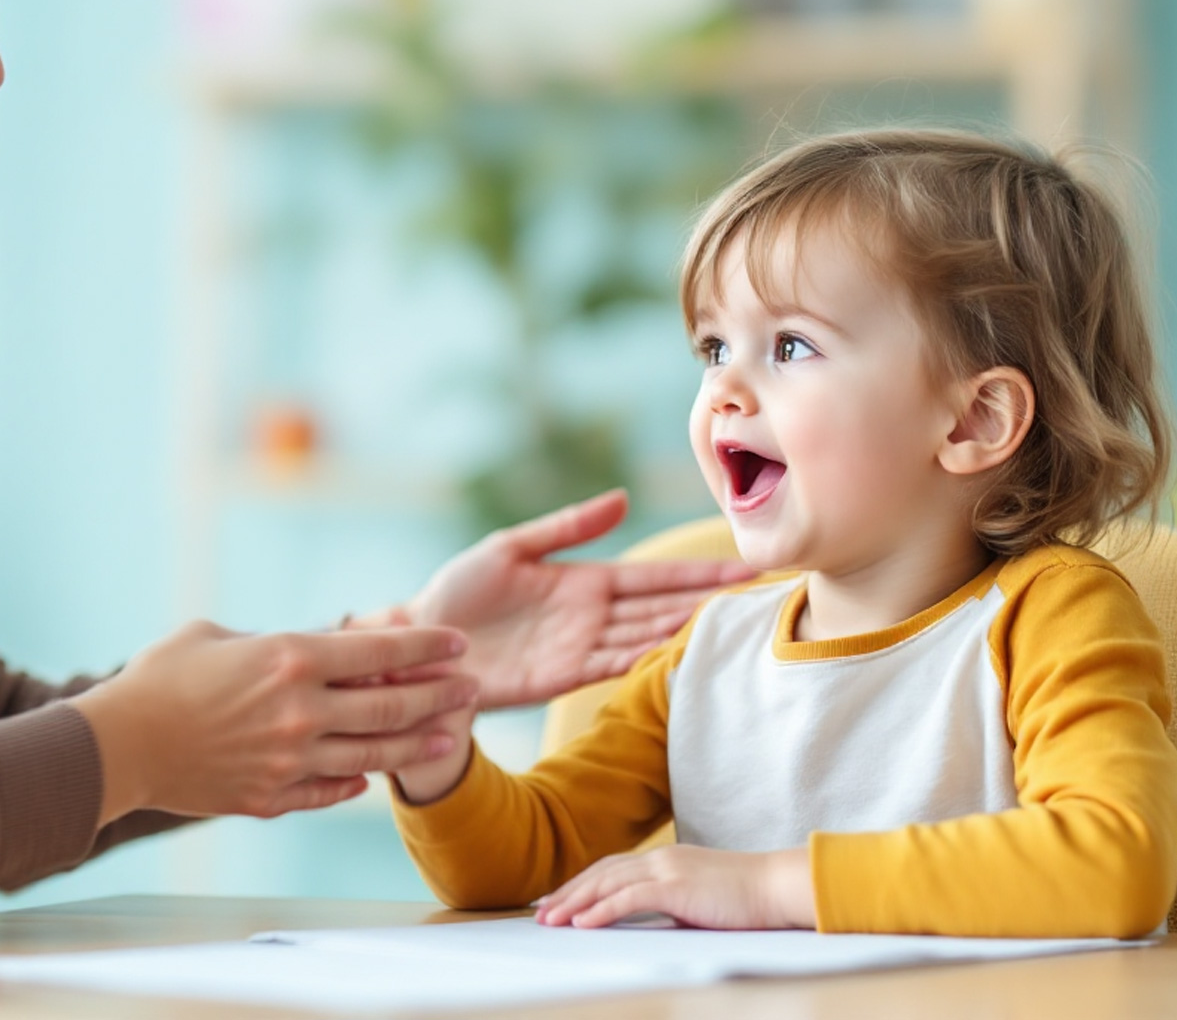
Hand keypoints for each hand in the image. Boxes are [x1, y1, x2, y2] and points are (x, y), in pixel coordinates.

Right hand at [74, 621, 476, 821]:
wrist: (116, 746)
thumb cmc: (159, 678)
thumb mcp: (216, 636)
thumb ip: (271, 643)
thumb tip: (306, 648)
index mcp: (290, 659)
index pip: (379, 649)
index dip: (425, 645)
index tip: (457, 642)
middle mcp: (302, 711)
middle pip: (391, 704)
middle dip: (439, 693)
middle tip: (471, 687)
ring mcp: (291, 760)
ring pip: (374, 754)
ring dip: (418, 744)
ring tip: (452, 736)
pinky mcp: (272, 798)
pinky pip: (330, 791)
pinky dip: (356, 783)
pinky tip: (375, 777)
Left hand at [404, 490, 755, 708]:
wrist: (420, 639)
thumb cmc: (460, 591)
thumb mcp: (512, 547)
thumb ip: (568, 527)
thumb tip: (623, 499)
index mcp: (583, 582)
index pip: (651, 578)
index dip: (695, 573)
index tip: (741, 564)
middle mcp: (590, 617)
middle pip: (658, 606)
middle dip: (705, 599)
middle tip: (756, 589)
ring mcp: (577, 648)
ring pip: (641, 636)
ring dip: (681, 626)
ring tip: (725, 616)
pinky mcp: (557, 677)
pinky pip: (607, 665)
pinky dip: (639, 657)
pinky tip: (671, 646)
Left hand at [535, 846, 816, 930]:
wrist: (777, 887)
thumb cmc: (745, 899)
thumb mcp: (698, 899)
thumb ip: (670, 905)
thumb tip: (647, 923)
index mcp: (665, 860)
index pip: (611, 869)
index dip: (581, 884)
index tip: (558, 902)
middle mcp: (660, 859)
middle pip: (601, 874)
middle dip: (568, 894)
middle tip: (541, 913)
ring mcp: (667, 870)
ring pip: (607, 884)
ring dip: (574, 903)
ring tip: (550, 920)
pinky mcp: (677, 888)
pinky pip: (629, 899)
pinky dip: (601, 910)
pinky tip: (582, 923)